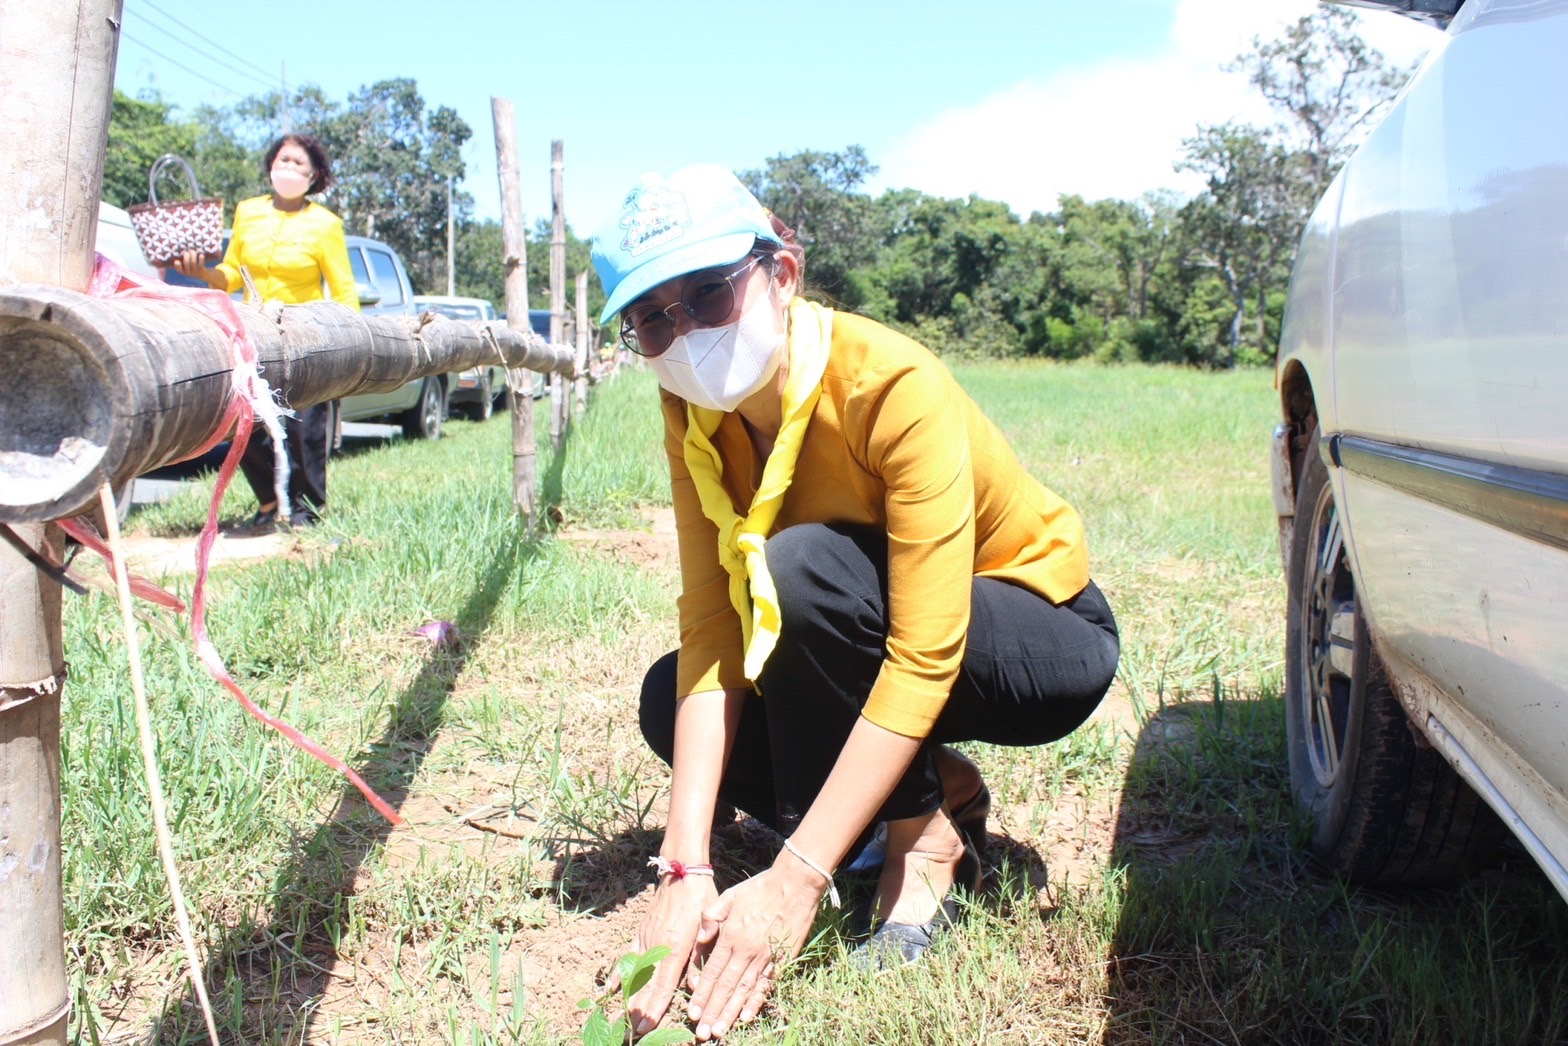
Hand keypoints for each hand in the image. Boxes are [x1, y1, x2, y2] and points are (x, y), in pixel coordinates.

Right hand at [170, 249, 220, 287]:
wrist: (203, 274)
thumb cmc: (192, 266)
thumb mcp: (186, 264)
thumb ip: (182, 257)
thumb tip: (180, 246)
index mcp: (183, 271)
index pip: (178, 269)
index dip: (177, 265)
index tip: (176, 261)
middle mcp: (188, 272)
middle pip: (186, 263)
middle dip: (186, 256)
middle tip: (187, 252)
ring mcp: (195, 272)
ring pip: (193, 263)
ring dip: (193, 255)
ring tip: (192, 251)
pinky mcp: (201, 270)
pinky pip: (200, 264)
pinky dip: (200, 259)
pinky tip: (201, 255)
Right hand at [625, 875, 716, 1036]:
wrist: (681, 872)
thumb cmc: (699, 899)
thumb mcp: (708, 927)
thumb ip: (700, 958)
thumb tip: (695, 987)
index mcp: (675, 947)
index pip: (663, 984)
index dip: (654, 1007)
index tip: (646, 1025)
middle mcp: (656, 946)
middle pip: (645, 985)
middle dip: (638, 1010)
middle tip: (631, 1032)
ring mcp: (645, 939)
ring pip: (633, 974)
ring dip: (627, 998)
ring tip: (620, 1019)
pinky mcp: (640, 933)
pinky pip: (626, 958)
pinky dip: (617, 975)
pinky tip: (609, 990)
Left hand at [687, 863, 823, 1039]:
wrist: (795, 884)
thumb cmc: (760, 888)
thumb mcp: (729, 896)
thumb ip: (711, 917)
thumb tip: (701, 939)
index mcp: (731, 937)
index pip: (711, 973)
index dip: (701, 995)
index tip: (691, 1013)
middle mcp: (746, 951)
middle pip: (725, 988)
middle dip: (712, 1012)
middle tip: (702, 1034)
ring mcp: (765, 957)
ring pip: (744, 991)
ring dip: (731, 1013)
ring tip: (719, 1032)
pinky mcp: (782, 959)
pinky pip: (766, 985)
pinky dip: (756, 1002)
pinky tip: (746, 1017)